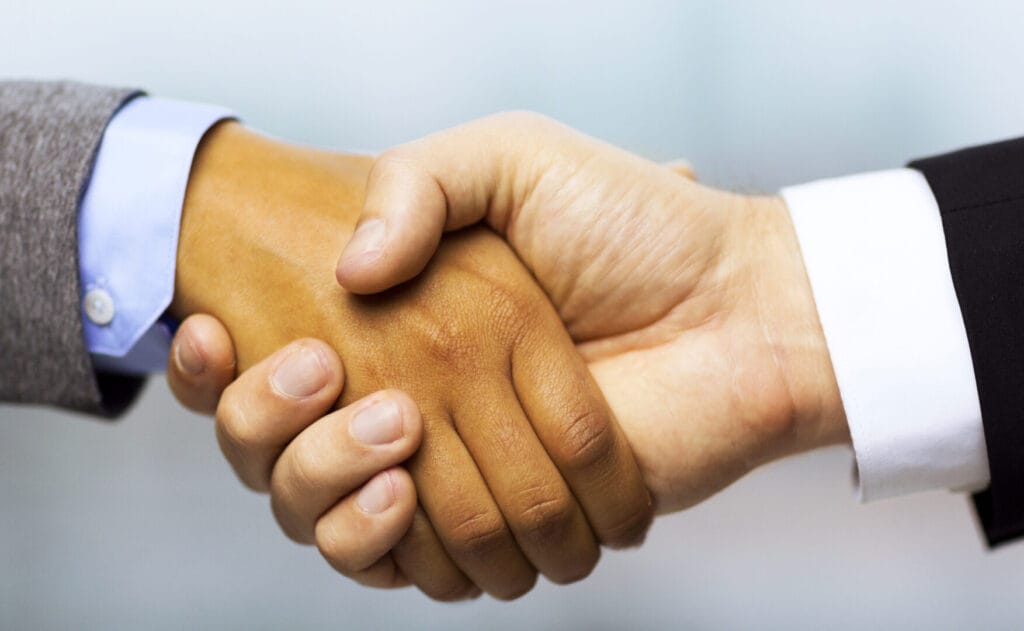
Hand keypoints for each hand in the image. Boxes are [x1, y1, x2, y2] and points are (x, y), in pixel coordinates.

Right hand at [165, 122, 652, 599]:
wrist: (738, 307)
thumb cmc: (635, 229)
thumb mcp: (512, 161)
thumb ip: (416, 185)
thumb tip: (348, 272)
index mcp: (402, 329)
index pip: (271, 368)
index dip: (215, 367)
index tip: (206, 329)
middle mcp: (411, 403)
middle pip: (274, 453)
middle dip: (258, 423)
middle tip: (315, 368)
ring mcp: (449, 471)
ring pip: (319, 515)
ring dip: (312, 478)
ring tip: (383, 421)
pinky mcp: (496, 530)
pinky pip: (396, 563)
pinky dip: (374, 537)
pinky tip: (397, 484)